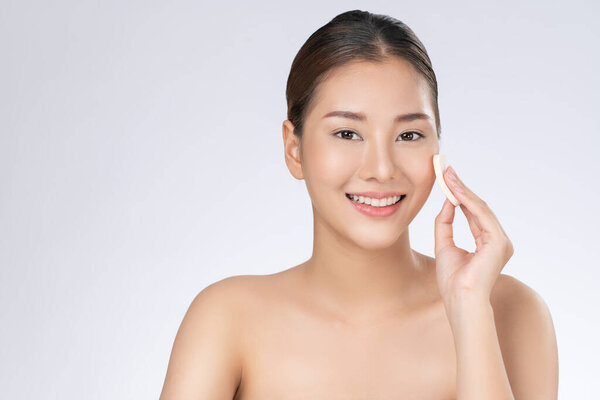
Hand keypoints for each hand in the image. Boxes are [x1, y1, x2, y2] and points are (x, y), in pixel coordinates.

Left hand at [433, 165, 513, 304]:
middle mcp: (498, 240)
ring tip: (448, 176)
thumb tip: (446, 202)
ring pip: (480, 208)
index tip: (447, 180)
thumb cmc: (452, 280)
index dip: (459, 196)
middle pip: (478, 208)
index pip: (472, 213)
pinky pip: (481, 215)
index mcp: (487, 243)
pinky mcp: (499, 242)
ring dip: (463, 191)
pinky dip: (467, 201)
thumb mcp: (444, 245)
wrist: (459, 298)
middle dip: (461, 188)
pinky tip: (455, 191)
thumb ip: (445, 223)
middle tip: (447, 171)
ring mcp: (501, 241)